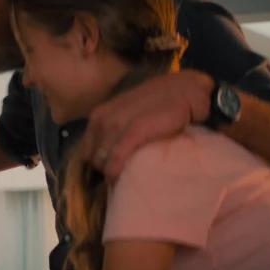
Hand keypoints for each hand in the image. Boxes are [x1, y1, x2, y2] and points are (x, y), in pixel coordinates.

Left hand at [78, 69, 214, 180]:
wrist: (184, 90)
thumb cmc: (156, 106)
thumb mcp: (126, 114)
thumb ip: (113, 131)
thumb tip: (105, 157)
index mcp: (99, 116)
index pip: (85, 150)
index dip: (94, 164)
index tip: (108, 171)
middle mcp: (103, 119)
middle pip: (92, 158)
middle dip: (102, 170)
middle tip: (120, 175)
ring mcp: (117, 124)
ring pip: (101, 160)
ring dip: (110, 172)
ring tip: (124, 178)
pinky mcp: (135, 131)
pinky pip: (117, 158)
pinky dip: (115, 171)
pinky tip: (119, 179)